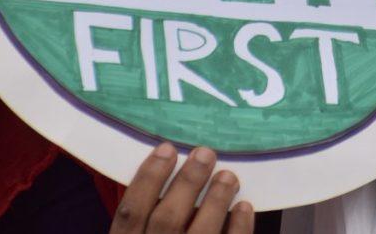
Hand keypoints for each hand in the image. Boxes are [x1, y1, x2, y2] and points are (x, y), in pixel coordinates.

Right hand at [111, 143, 253, 233]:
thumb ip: (145, 224)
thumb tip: (169, 178)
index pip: (130, 213)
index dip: (148, 178)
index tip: (168, 149)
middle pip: (167, 220)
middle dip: (187, 184)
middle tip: (206, 153)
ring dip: (216, 202)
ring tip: (228, 176)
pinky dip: (238, 232)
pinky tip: (245, 209)